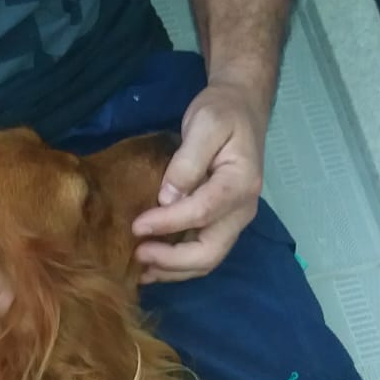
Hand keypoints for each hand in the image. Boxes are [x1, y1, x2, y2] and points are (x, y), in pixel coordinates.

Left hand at [132, 78, 267, 282]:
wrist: (241, 109)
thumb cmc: (222, 112)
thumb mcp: (204, 124)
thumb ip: (187, 161)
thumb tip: (167, 198)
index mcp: (240, 183)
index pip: (202, 212)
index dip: (168, 223)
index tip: (136, 227)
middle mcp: (242, 210)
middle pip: (209, 252)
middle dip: (172, 262)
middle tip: (138, 255)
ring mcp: (234, 221)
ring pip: (206, 261)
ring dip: (174, 270)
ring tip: (141, 269)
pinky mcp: (223, 224)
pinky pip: (202, 254)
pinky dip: (178, 265)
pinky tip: (154, 264)